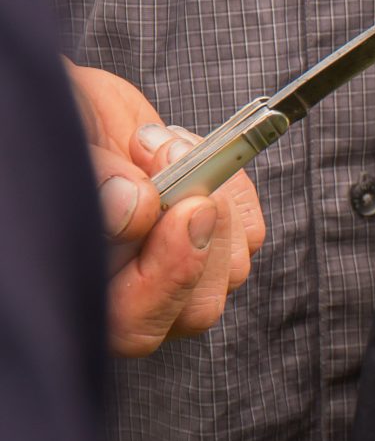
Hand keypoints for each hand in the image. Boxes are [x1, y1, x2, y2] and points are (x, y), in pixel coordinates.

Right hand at [66, 63, 266, 357]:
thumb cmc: (59, 133)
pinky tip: (185, 154)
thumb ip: (93, 179)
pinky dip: (231, 186)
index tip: (184, 209)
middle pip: (196, 307)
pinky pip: (250, 233)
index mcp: (80, 291)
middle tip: (172, 159)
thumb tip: (135, 208)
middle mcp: (132, 299)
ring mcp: (177, 276)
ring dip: (211, 196)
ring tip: (161, 147)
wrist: (78, 116)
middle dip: (200, 230)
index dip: (169, 275)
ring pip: (230, 270)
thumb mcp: (66, 143)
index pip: (135, 324)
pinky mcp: (214, 244)